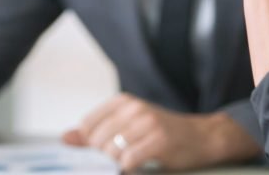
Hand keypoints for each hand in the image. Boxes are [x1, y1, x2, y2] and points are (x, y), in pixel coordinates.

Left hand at [62, 94, 258, 170]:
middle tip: (120, 160)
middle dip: (104, 157)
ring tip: (131, 162)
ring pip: (111, 151)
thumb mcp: (128, 126)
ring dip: (117, 164)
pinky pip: (128, 160)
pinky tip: (137, 166)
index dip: (91, 145)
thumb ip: (96, 132)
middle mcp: (134, 108)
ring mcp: (147, 123)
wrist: (203, 137)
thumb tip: (66, 139)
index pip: (88, 126)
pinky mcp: (158, 140)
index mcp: (123, 102)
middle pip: (98, 141)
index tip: (103, 152)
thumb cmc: (163, 133)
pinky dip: (128, 168)